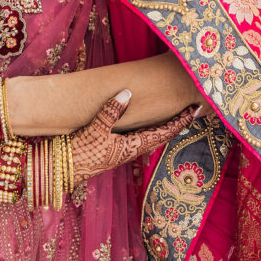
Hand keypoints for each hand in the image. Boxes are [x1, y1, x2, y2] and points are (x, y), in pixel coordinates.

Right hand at [71, 90, 199, 183]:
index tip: (194, 110)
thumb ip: (112, 110)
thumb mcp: (96, 129)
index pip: (164, 133)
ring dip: (165, 125)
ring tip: (175, 114)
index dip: (180, 121)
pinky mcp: (116, 148)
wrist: (66, 168)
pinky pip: (140, 136)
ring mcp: (125, 149)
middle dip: (178, 123)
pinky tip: (148, 121)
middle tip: (191, 110)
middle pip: (162, 135)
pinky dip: (151, 127)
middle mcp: (133, 149)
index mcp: (134, 146)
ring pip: (152, 136)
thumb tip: (127, 92)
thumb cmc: (83, 151)